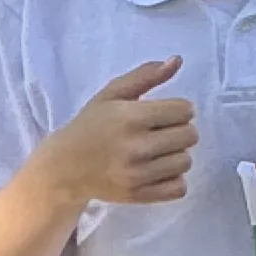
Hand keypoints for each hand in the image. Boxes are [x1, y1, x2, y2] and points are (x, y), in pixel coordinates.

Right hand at [41, 57, 197, 205]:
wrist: (65, 167)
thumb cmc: (91, 125)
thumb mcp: (112, 95)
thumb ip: (146, 76)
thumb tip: (178, 60)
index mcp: (131, 117)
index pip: (184, 110)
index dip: (177, 109)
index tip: (162, 114)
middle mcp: (136, 147)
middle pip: (190, 136)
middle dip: (179, 131)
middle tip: (159, 133)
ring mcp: (138, 175)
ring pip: (186, 161)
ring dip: (176, 155)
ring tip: (156, 152)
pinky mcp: (139, 196)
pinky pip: (179, 188)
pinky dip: (173, 180)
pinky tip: (156, 171)